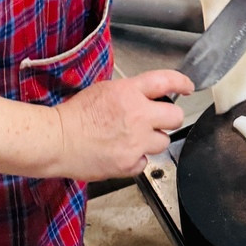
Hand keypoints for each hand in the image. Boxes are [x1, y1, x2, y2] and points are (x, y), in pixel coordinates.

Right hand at [50, 69, 193, 179]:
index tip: (187, 87)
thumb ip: (130, 93)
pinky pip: (145, 162)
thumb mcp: (105, 90)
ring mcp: (135, 142)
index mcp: (129, 92)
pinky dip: (137, 159)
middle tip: (159, 120)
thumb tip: (147, 98)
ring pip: (163, 142)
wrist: (58, 140)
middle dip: (169, 118)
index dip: (181, 82)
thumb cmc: (75, 114)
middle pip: (175, 117)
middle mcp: (138, 116)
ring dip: (153, 140)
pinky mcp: (129, 164)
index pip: (166, 81)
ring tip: (134, 139)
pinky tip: (122, 152)